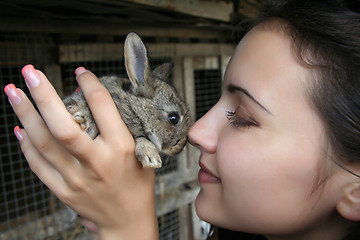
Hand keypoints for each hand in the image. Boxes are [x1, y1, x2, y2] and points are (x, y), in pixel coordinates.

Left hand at [4, 65, 157, 238]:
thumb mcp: (143, 154)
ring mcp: (76, 178)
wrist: (127, 222)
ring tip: (13, 91)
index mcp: (122, 149)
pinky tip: (20, 126)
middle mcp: (97, 162)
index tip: (80, 73)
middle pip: (64, 126)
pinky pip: (37, 164)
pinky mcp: (63, 190)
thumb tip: (99, 101)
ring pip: (44, 142)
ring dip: (26, 114)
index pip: (103, 108)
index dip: (89, 85)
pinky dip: (25, 143)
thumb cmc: (137, 185)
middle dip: (44, 95)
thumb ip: (124, 129)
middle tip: (30, 72)